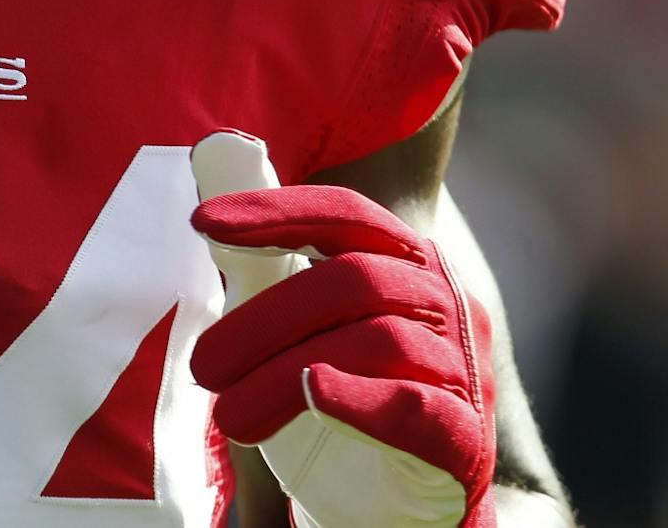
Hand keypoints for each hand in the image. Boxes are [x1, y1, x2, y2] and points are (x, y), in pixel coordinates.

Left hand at [190, 135, 496, 527]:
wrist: (414, 502)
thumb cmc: (351, 397)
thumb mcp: (307, 325)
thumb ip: (270, 262)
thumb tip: (211, 172)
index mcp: (407, 263)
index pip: (346, 215)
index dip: (275, 211)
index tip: (203, 222)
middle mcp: (445, 303)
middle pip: (352, 280)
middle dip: (264, 317)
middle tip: (203, 365)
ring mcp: (462, 370)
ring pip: (372, 341)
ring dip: (284, 375)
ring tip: (227, 416)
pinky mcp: (464, 440)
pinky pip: (417, 407)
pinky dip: (361, 398)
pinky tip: (316, 393)